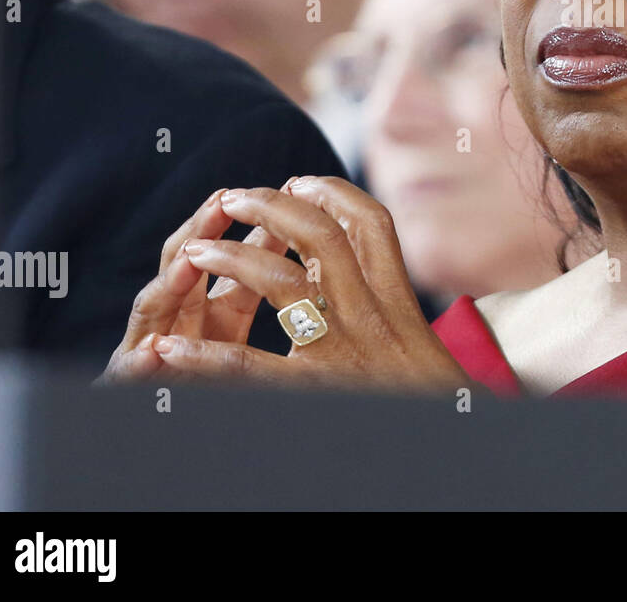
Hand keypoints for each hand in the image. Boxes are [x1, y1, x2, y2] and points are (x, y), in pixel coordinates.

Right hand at [99, 186, 290, 382]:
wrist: (155, 418)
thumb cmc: (203, 380)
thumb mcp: (236, 332)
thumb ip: (252, 290)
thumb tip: (298, 244)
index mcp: (209, 312)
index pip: (231, 259)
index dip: (254, 228)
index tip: (280, 194)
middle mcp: (175, 322)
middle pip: (185, 267)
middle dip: (202, 231)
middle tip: (225, 201)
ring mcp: (146, 349)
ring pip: (154, 309)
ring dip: (171, 282)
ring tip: (190, 258)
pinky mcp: (130, 384)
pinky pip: (135, 374)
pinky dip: (141, 360)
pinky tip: (153, 351)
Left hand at [140, 177, 477, 393]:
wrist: (456, 444)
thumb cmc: (435, 399)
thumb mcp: (420, 341)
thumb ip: (388, 301)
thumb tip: (345, 261)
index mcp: (399, 304)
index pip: (373, 226)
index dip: (335, 194)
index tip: (301, 181)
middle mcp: (373, 318)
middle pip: (324, 238)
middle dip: (275, 208)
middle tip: (238, 197)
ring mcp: (344, 352)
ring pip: (284, 283)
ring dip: (234, 258)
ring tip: (198, 250)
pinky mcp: (316, 392)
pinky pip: (252, 369)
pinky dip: (205, 359)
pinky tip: (170, 351)